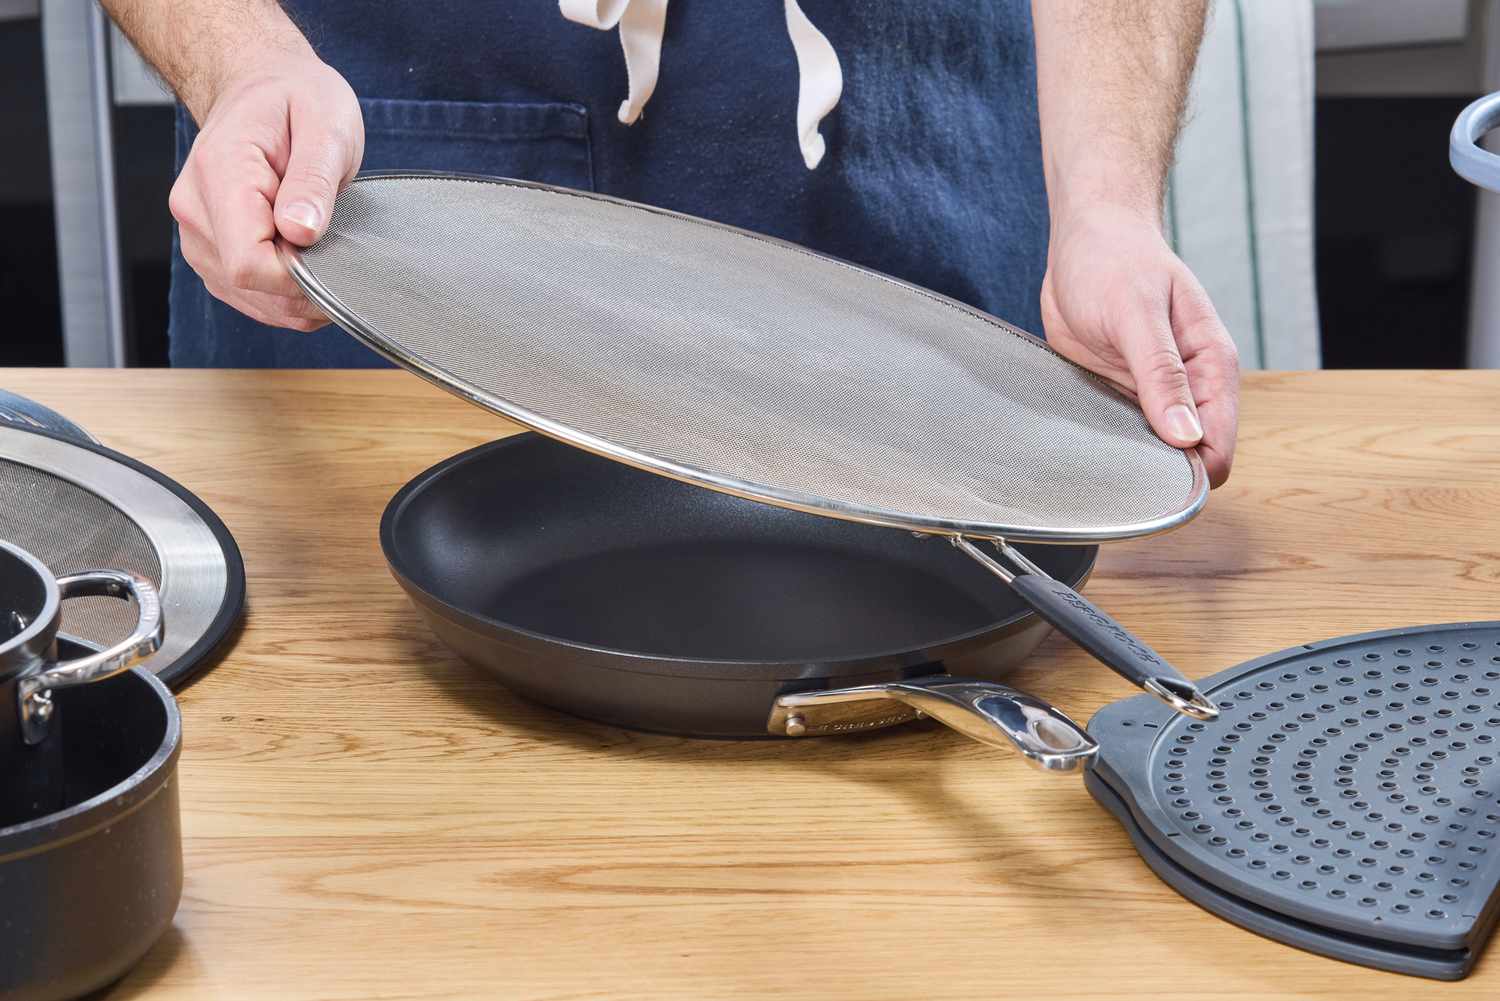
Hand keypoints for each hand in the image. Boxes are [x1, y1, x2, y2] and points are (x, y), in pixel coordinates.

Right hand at [169, 54, 363, 330]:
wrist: (264, 90)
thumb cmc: (297, 101)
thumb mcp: (325, 125)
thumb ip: (313, 180)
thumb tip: (302, 232)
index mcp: (220, 173)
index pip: (247, 262)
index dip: (295, 277)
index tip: (328, 254)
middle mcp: (195, 208)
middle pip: (247, 286)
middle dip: (301, 287)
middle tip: (336, 248)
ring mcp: (197, 234)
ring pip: (248, 299)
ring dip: (294, 294)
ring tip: (319, 248)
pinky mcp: (209, 251)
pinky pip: (247, 296)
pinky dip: (282, 294)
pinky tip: (303, 262)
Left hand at [1040, 204, 1238, 486]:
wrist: (1085, 236)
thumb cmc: (1116, 260)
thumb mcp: (1135, 314)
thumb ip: (1160, 375)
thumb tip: (1186, 436)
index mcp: (1210, 365)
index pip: (1217, 445)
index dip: (1191, 473)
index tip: (1153, 483)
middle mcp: (1187, 385)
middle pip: (1187, 458)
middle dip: (1159, 475)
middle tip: (1117, 476)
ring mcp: (1150, 392)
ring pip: (1151, 451)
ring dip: (1128, 460)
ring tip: (1097, 459)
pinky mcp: (1118, 391)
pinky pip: (1117, 433)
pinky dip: (1103, 442)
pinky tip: (1083, 441)